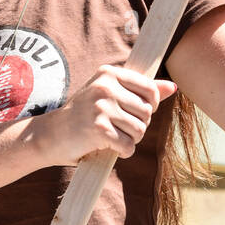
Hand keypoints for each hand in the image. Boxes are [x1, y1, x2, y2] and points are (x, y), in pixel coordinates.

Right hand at [45, 65, 177, 165]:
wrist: (50, 135)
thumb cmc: (84, 115)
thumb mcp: (110, 95)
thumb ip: (142, 90)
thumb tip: (173, 87)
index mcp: (109, 73)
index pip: (150, 89)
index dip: (148, 107)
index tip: (133, 113)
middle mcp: (105, 86)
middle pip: (147, 112)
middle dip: (139, 125)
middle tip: (119, 128)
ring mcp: (101, 107)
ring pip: (140, 130)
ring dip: (131, 140)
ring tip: (114, 136)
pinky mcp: (99, 129)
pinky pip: (128, 145)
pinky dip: (123, 152)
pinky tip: (110, 148)